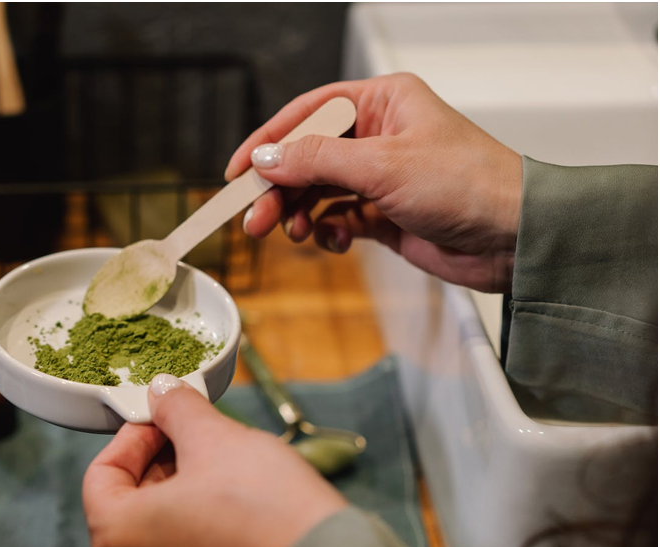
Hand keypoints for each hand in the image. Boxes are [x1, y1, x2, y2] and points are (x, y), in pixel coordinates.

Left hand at [82, 374, 345, 546]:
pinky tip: (234, 497)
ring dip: (181, 487)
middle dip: (160, 460)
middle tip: (194, 431)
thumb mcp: (214, 437)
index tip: (163, 416)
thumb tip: (163, 393)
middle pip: (128, 500)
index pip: (101, 473)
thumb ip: (177, 410)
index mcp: (116, 536)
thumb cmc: (263, 506)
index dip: (134, 435)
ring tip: (219, 460)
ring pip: (158, 526)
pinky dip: (199, 520)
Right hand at [227, 73, 521, 292]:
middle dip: (280, 190)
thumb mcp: (382, 166)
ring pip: (318, 191)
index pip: (308, 114)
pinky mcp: (385, 213)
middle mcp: (379, 135)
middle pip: (306, 157)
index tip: (236, 171)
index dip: (267, 142)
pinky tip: (337, 240)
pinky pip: (339, 218)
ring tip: (297, 234)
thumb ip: (317, 160)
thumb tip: (266, 157)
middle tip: (256, 219)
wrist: (514, 238)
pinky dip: (330, 231)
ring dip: (301, 214)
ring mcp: (381, 176)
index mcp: (382, 103)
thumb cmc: (468, 185)